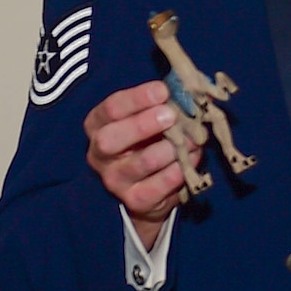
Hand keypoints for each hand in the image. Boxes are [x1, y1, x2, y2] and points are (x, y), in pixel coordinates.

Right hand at [85, 81, 199, 248]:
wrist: (148, 186)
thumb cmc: (148, 140)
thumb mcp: (147, 118)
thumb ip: (160, 104)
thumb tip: (185, 91)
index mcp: (98, 125)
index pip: (111, 109)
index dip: (137, 98)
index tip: (162, 90)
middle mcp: (99, 154)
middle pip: (110, 139)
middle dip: (142, 125)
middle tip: (171, 115)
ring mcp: (115, 180)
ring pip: (142, 162)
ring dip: (171, 147)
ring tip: (192, 138)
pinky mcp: (136, 200)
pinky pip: (160, 184)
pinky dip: (181, 168)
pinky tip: (191, 157)